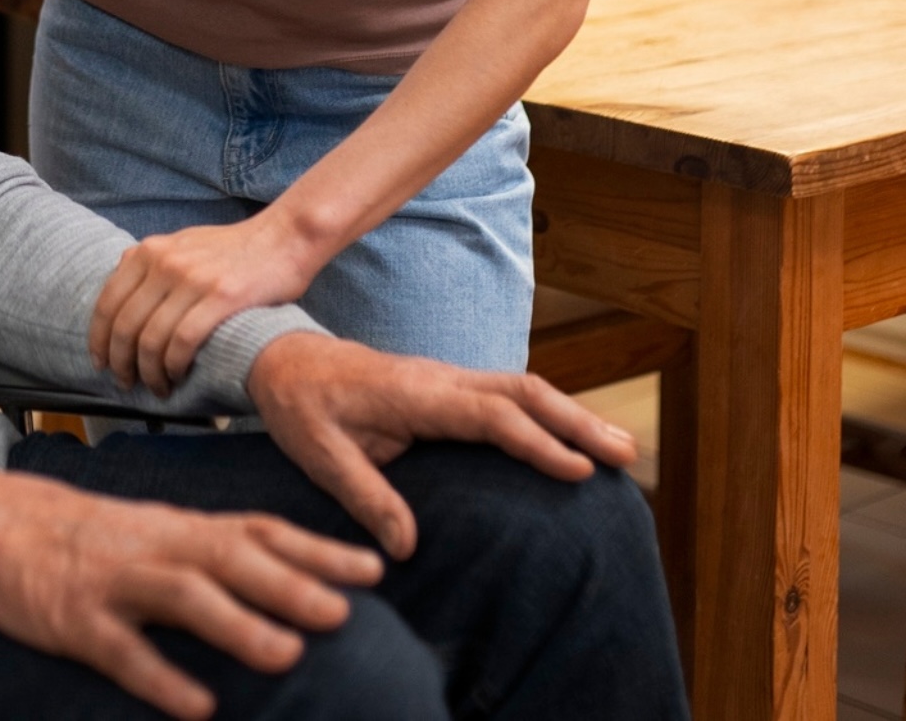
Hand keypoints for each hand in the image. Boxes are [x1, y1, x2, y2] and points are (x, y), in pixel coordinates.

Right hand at [0, 465, 381, 720]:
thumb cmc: (87, 537)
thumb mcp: (155, 533)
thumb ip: (213, 552)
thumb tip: (290, 581)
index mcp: (180, 528)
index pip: (260, 531)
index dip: (318, 550)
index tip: (374, 569)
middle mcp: (156, 547)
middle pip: (231, 558)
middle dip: (290, 585)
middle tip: (343, 614)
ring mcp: (115, 582)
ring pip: (183, 597)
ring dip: (237, 625)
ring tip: (286, 657)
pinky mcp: (76, 620)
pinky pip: (122, 651)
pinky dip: (161, 677)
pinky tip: (197, 707)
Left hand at [91, 211, 320, 395]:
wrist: (284, 237)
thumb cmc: (234, 248)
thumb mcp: (183, 244)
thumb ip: (152, 263)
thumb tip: (123, 286)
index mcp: (149, 251)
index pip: (107, 303)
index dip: (99, 339)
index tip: (101, 362)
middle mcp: (165, 263)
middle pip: (125, 326)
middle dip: (122, 363)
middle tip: (127, 383)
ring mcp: (192, 279)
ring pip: (152, 339)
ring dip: (150, 372)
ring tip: (158, 387)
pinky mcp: (221, 297)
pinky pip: (183, 342)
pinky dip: (175, 366)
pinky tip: (179, 375)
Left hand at [246, 332, 637, 557]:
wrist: (280, 358)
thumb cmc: (299, 408)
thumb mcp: (320, 456)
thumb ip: (364, 496)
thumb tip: (406, 547)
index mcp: (414, 395)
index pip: (489, 415)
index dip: (536, 442)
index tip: (578, 470)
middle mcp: (440, 379)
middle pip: (523, 391)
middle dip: (577, 421)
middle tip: (625, 455)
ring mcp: (447, 378)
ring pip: (522, 388)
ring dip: (572, 414)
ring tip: (619, 448)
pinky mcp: (448, 385)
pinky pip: (508, 394)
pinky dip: (549, 411)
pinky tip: (573, 437)